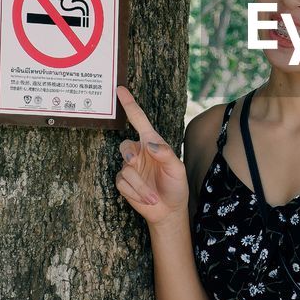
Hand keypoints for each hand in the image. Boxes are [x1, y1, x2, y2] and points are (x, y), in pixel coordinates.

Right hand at [114, 85, 187, 226]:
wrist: (169, 210)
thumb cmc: (176, 185)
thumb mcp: (178, 169)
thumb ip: (166, 154)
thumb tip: (149, 145)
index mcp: (153, 143)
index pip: (139, 121)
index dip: (130, 105)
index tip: (121, 90)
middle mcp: (139, 152)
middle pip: (125, 146)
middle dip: (130, 155)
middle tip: (134, 161)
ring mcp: (130, 167)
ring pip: (126, 170)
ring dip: (141, 186)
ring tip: (154, 197)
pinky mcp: (123, 182)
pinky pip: (122, 184)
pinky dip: (135, 193)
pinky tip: (146, 199)